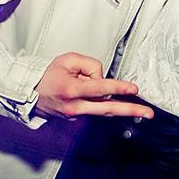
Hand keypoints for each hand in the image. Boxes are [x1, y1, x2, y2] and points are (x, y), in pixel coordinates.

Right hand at [34, 52, 153, 118]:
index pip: (100, 88)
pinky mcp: (77, 119)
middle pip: (107, 109)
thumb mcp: (68, 60)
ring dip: (121, 107)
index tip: (133, 88)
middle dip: (130, 111)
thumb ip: (90, 65)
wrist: (30, 94)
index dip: (118, 87)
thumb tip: (103, 78)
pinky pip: (96, 109)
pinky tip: (100, 95)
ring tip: (139, 108)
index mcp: (71, 90)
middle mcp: (75, 106)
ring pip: (104, 110)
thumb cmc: (49, 75)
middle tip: (148, 113)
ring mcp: (76, 115)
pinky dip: (102, 102)